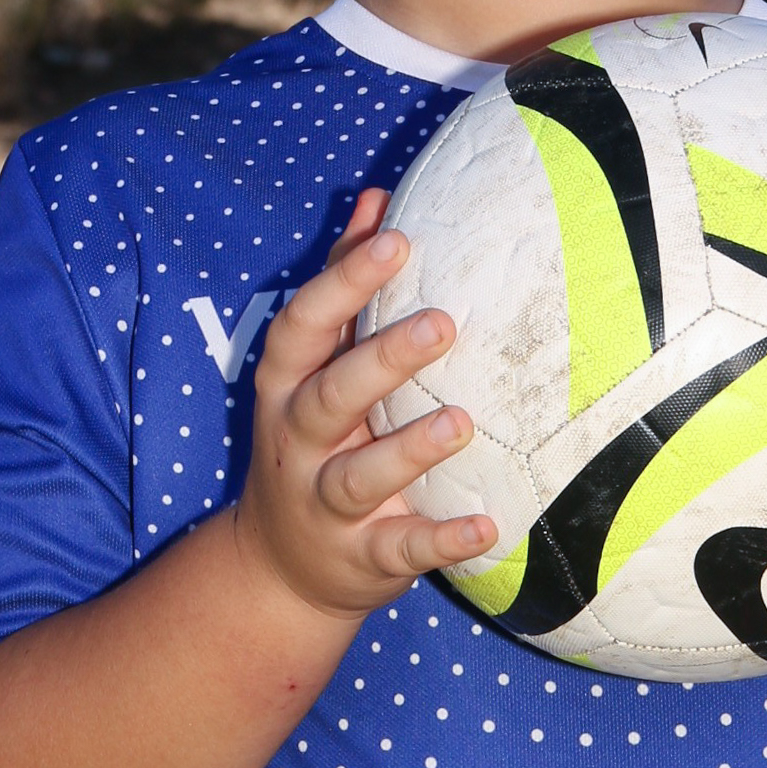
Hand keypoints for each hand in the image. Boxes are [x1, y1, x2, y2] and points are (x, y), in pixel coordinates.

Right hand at [237, 189, 497, 617]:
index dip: (345, 284)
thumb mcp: (314, 368)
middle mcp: (299, 442)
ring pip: (359, 476)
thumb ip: (345, 287)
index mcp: (288, 387)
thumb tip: (377, 199)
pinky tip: (486, 527)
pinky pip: (399, 550)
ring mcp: (325, 503)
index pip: (303, 327)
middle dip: (381, 360)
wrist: (281, 568)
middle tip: (443, 324)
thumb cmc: (315, 440)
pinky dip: (440, 542)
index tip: (397, 242)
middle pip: (330, 397)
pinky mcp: (360, 558)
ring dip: (408, 450)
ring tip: (460, 423)